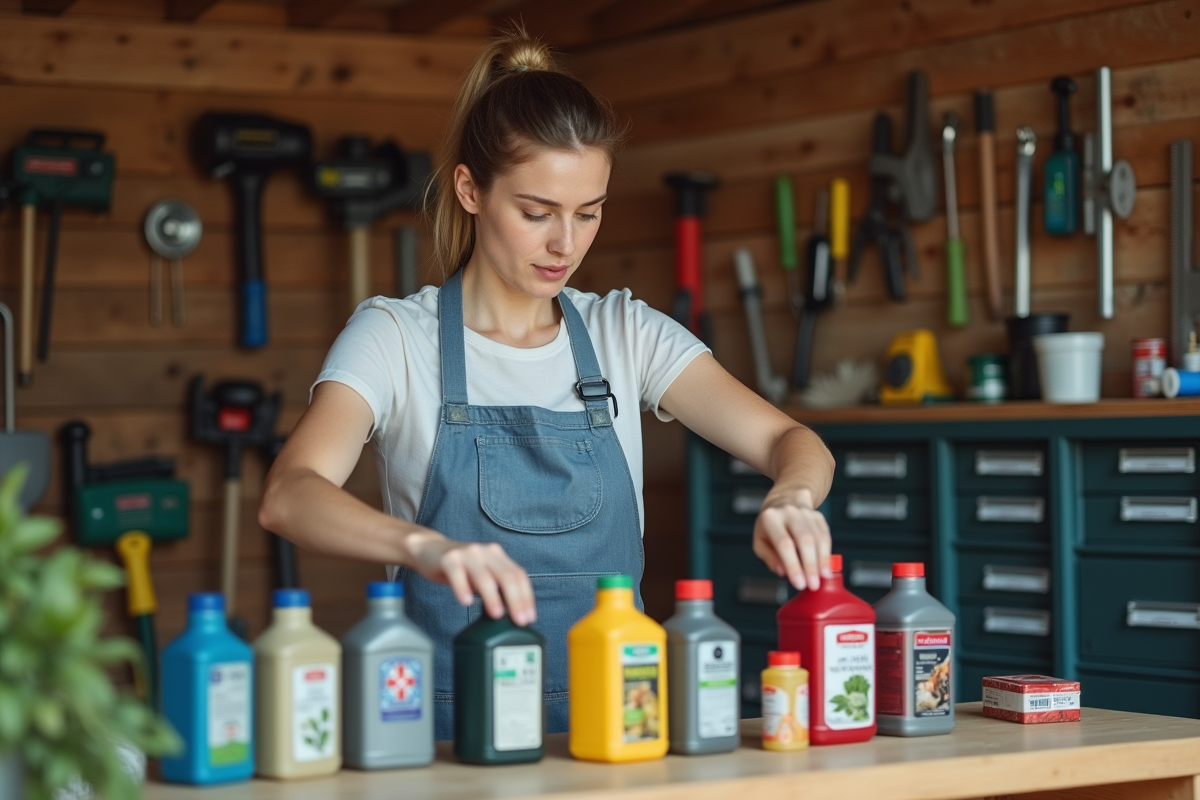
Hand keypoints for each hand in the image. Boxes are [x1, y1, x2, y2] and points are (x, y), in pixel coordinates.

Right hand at [405, 531, 536, 625]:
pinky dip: (463, 588)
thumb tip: (511, 615)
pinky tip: (466, 602)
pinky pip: (457, 574)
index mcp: (497, 556)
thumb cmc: (459, 568)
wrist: (429, 550)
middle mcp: (485, 552)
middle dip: (516, 600)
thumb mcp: (481, 575)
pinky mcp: (449, 559)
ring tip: (497, 615)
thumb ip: (496, 588)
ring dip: (492, 597)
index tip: (529, 617)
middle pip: (507, 576)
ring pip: (484, 576)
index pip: (519, 575)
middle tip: (519, 620)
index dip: (527, 597)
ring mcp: (467, 554)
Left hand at [752, 488, 831, 590]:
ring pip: (818, 538)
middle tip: (813, 585)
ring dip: (821, 561)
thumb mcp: (760, 542)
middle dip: (810, 565)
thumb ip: (770, 558)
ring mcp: (805, 512)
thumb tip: (784, 572)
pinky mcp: (818, 516)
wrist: (784, 501)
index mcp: (770, 519)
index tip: (799, 584)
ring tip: (821, 579)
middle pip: (804, 540)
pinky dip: (827, 554)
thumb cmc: (770, 528)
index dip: (793, 565)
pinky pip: (826, 536)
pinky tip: (826, 568)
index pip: (784, 544)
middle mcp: (789, 512)